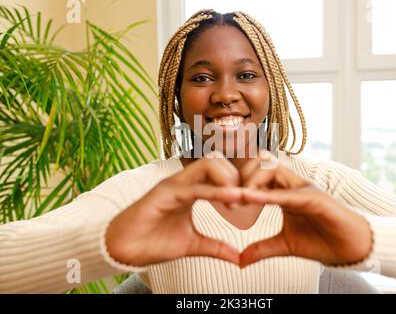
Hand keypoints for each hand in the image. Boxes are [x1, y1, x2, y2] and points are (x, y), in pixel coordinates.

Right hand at [105, 153, 242, 266]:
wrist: (124, 250)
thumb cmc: (154, 242)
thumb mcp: (192, 244)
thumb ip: (215, 246)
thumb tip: (237, 256)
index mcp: (191, 189)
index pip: (219, 171)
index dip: (238, 181)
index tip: (250, 200)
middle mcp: (183, 182)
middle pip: (216, 160)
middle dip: (237, 175)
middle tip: (246, 199)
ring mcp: (174, 185)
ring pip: (208, 165)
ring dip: (228, 180)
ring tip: (238, 201)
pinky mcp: (164, 193)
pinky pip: (195, 187)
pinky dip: (216, 191)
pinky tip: (232, 199)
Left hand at [238, 151, 372, 266]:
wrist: (351, 249)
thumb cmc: (321, 241)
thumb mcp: (284, 245)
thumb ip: (262, 248)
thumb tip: (240, 261)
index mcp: (284, 192)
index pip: (257, 174)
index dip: (238, 182)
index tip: (221, 197)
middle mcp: (293, 185)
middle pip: (261, 165)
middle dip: (240, 177)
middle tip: (225, 196)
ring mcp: (304, 189)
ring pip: (273, 171)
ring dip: (251, 182)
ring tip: (235, 199)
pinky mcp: (315, 198)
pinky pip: (287, 193)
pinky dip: (268, 195)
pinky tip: (250, 198)